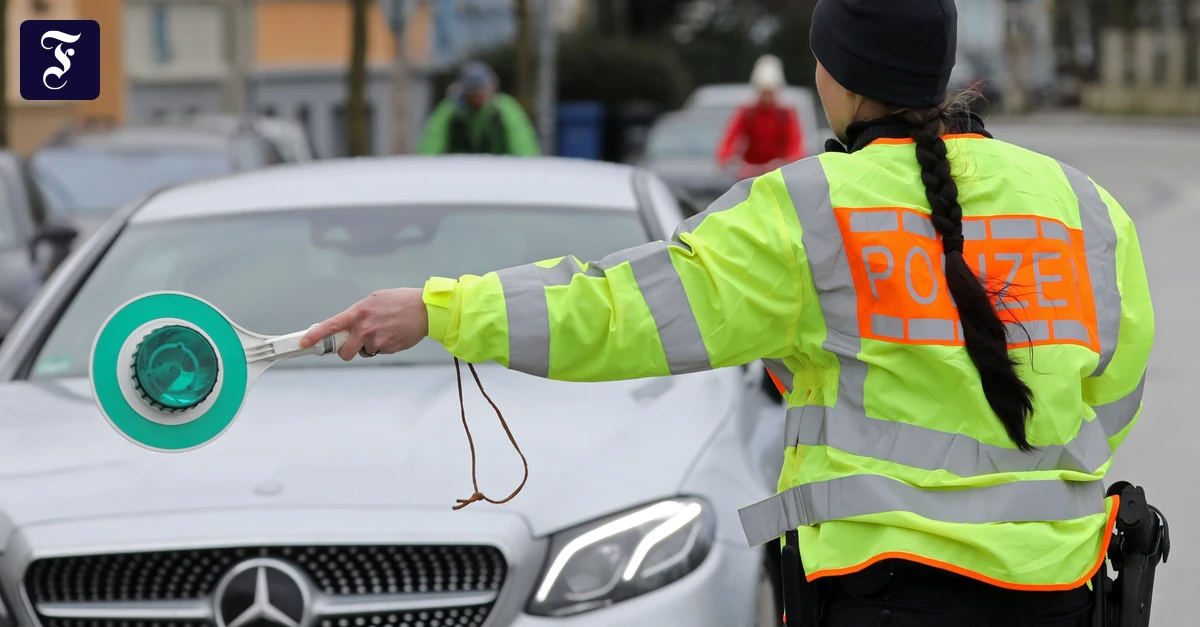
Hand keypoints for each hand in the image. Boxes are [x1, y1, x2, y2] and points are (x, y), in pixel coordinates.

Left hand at [299, 288, 429, 360]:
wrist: (425, 310)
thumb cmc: (401, 301)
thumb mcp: (374, 299)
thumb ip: (359, 312)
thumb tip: (348, 323)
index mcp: (359, 313)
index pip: (331, 326)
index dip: (315, 336)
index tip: (304, 342)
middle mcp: (365, 329)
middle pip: (344, 351)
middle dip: (346, 350)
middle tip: (353, 343)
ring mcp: (377, 341)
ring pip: (363, 351)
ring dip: (368, 345)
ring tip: (383, 330)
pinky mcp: (388, 349)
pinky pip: (378, 351)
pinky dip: (382, 345)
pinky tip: (392, 333)